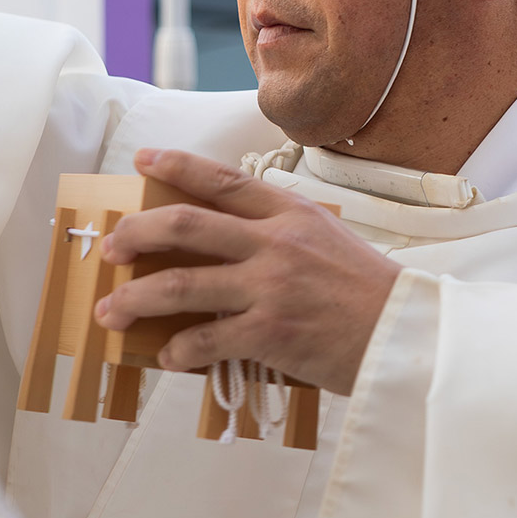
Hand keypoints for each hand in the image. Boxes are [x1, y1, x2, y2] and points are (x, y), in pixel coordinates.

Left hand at [94, 148, 401, 395]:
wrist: (407, 337)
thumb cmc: (368, 291)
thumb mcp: (327, 239)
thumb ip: (278, 231)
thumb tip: (224, 238)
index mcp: (290, 212)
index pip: (221, 180)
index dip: (176, 166)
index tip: (142, 160)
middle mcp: (275, 242)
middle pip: (185, 224)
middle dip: (136, 233)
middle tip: (110, 248)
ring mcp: (270, 287)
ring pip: (182, 284)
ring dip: (135, 298)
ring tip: (109, 311)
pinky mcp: (269, 333)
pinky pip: (206, 340)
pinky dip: (178, 350)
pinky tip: (166, 357)